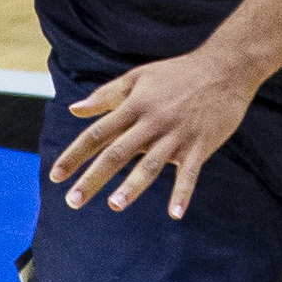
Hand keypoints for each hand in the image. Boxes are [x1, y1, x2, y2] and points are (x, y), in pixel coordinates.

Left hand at [51, 40, 259, 214]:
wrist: (225, 67)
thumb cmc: (178, 73)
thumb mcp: (139, 77)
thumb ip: (106, 95)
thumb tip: (74, 110)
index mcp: (135, 105)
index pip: (98, 133)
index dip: (75, 154)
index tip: (56, 176)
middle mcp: (152, 121)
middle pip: (118, 152)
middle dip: (93, 177)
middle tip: (73, 201)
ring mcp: (176, 134)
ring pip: (151, 164)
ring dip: (132, 186)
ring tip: (115, 205)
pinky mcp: (200, 144)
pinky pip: (190, 173)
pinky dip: (182, 193)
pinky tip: (175, 214)